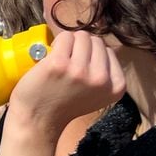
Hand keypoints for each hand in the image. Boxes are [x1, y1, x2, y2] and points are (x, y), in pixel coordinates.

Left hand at [4, 31, 124, 139]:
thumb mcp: (97, 93)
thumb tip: (103, 45)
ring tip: (60, 59)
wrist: (38, 120)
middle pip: (96, 41)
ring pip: (81, 36)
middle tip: (69, 62)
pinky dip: (57, 42)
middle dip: (82, 47)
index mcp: (116, 87)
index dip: (93, 55)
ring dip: (69, 43)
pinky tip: (51, 55)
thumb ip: (105, 74)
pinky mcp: (59, 63)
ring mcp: (80, 70)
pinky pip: (64, 37)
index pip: (109, 51)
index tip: (81, 68)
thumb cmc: (65, 104)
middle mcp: (101, 79)